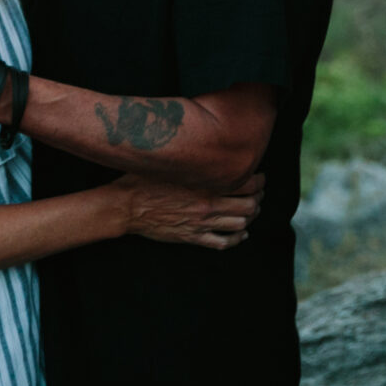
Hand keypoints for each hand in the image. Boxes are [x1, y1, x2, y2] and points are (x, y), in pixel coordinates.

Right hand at [114, 172, 264, 250]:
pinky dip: (236, 239)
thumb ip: (191, 157)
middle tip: (259, 194)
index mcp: (204, 183)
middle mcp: (207, 204)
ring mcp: (201, 223)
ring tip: (250, 211)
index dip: (258, 181)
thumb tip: (205, 142)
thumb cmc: (145, 180)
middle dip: (258, 199)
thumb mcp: (172, 162)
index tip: (259, 178)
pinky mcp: (192, 237)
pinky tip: (240, 234)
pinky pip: (223, 242)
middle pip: (249, 205)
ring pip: (240, 224)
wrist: (127, 206)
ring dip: (249, 218)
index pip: (245, 183)